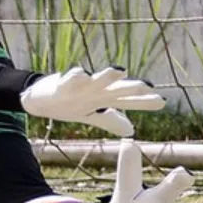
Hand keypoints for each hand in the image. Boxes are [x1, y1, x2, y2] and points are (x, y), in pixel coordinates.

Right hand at [20, 67, 165, 135]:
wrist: (40, 97)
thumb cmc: (68, 103)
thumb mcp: (90, 116)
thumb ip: (111, 121)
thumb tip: (132, 131)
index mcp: (102, 99)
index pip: (127, 100)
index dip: (143, 101)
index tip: (162, 102)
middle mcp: (95, 90)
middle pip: (116, 89)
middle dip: (131, 88)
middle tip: (148, 86)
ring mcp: (79, 86)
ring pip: (95, 80)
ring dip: (107, 75)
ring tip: (120, 71)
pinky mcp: (61, 84)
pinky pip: (69, 79)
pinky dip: (75, 76)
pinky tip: (82, 75)